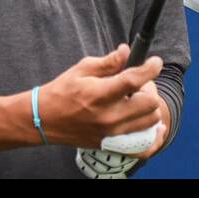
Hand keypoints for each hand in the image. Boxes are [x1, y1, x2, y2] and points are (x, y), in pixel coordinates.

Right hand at [36, 43, 165, 148]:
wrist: (43, 120)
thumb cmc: (62, 92)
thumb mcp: (82, 69)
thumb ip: (108, 61)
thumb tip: (127, 51)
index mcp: (99, 95)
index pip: (134, 81)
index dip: (150, 69)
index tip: (155, 62)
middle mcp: (108, 117)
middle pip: (149, 103)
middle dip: (150, 88)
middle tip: (140, 83)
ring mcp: (110, 134)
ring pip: (150, 121)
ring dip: (150, 107)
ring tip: (138, 100)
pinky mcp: (109, 144)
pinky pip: (141, 146)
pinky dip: (151, 135)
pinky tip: (151, 125)